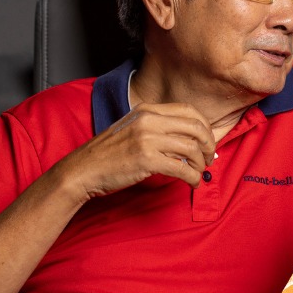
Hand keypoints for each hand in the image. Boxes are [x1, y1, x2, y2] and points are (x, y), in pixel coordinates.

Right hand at [56, 102, 216, 200]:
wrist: (83, 169)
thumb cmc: (109, 154)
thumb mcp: (133, 129)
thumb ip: (159, 129)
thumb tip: (191, 142)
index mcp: (147, 109)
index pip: (189, 111)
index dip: (205, 127)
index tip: (208, 141)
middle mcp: (149, 120)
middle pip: (196, 127)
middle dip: (208, 144)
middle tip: (209, 158)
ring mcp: (147, 139)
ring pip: (191, 148)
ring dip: (201, 164)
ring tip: (199, 173)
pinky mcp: (146, 160)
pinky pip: (182, 168)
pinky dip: (193, 178)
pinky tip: (192, 183)